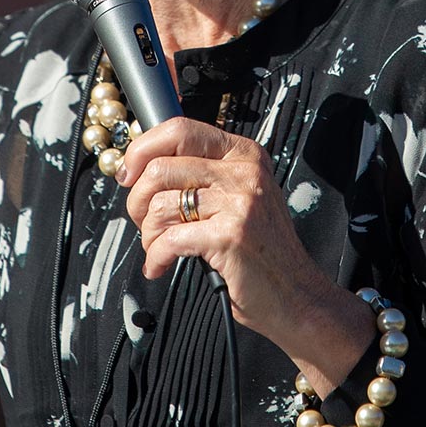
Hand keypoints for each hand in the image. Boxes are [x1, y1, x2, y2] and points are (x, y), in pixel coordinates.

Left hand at [119, 118, 368, 393]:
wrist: (296, 296)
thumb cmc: (260, 251)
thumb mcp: (239, 198)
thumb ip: (201, 176)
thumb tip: (140, 167)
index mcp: (244, 155)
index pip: (179, 130)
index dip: (142, 150)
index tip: (128, 175)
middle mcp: (244, 171)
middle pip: (160, 167)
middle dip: (138, 200)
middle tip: (144, 222)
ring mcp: (240, 202)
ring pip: (160, 204)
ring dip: (149, 234)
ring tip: (159, 249)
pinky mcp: (230, 235)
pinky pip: (169, 239)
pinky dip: (156, 257)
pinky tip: (160, 266)